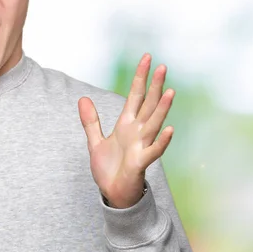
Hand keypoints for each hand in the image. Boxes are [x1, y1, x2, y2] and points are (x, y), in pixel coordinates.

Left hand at [78, 53, 174, 207]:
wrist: (112, 194)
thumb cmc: (109, 169)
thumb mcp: (95, 142)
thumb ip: (90, 121)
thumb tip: (82, 98)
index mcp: (126, 124)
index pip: (136, 95)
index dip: (140, 77)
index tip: (147, 58)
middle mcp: (137, 132)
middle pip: (148, 104)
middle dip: (154, 86)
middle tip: (163, 66)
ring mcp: (141, 146)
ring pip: (154, 123)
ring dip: (161, 109)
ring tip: (169, 91)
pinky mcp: (141, 162)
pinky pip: (154, 150)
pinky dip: (162, 141)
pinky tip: (170, 129)